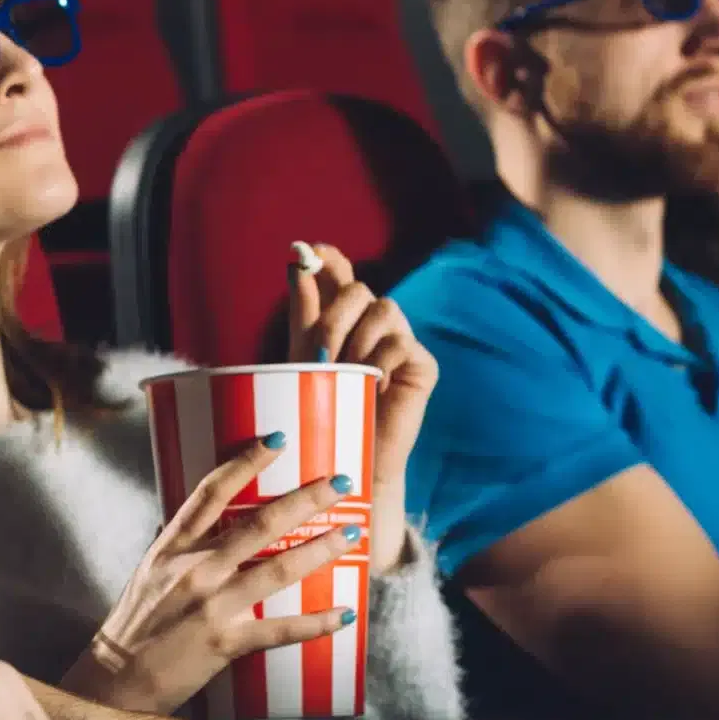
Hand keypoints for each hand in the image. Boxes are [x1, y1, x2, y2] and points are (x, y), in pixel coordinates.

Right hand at [62, 435, 358, 713]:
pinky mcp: (225, 642)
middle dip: (307, 499)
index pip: (212, 491)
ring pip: (280, 569)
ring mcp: (211, 605)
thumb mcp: (150, 571)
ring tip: (353, 532)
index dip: (247, 461)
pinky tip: (346, 613)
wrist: (116, 680)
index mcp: (173, 546)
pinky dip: (318, 622)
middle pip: (261, 523)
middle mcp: (194, 568)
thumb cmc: (135, 624)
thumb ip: (180, 545)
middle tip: (341, 483)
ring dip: (322, 549)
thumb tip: (207, 516)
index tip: (279, 439)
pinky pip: (282, 629)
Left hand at [288, 240, 437, 572]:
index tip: (308, 250)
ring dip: (357, 339)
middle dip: (333, 319)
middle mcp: (372, 326)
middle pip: (356, 290)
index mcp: (340, 322)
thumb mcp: (301, 361)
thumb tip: (297, 258)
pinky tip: (371, 385)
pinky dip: (380, 361)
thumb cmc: (318, 419)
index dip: (327, 260)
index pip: (337, 276)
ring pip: (383, 308)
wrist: (345, 468)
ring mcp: (400, 343)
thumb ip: (306, 311)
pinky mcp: (421, 366)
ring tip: (344, 375)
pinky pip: (401, 343)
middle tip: (318, 357)